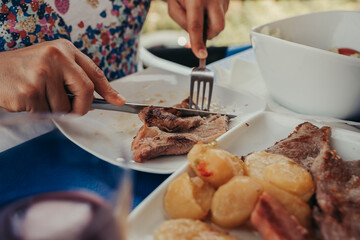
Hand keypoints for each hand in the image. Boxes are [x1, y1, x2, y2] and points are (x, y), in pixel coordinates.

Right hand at [0, 39, 124, 114]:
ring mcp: (42, 73)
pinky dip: (39, 113)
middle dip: (82, 107)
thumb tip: (96, 100)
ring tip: (37, 97)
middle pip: (86, 90)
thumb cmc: (24, 69)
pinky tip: (26, 100)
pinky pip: (46, 113)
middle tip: (74, 112)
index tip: (119, 101)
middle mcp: (56, 57)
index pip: (94, 72)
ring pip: (64, 107)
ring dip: (54, 111)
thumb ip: (72, 76)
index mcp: (64, 49)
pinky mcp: (29, 91)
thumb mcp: (51, 63)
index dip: (109, 90)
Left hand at [167, 0, 228, 58]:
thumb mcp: (173, 4)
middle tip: (200, 31)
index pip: (196, 26)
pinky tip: (206, 7)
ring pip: (220, 22)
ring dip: (210, 24)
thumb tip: (194, 37)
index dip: (198, 42)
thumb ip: (182, 21)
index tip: (201, 54)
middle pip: (217, 27)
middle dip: (210, 35)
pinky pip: (222, 14)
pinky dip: (214, 16)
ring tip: (200, 12)